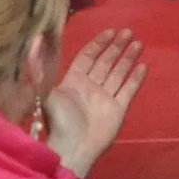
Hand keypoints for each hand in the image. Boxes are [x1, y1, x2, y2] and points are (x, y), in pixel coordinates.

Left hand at [43, 28, 145, 176]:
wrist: (72, 148)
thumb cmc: (58, 120)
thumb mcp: (44, 92)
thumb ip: (39, 67)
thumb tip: (34, 40)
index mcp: (73, 82)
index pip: (88, 57)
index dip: (98, 43)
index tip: (110, 31)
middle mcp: (90, 87)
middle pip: (106, 62)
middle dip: (116, 47)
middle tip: (128, 32)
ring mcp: (105, 98)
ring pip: (119, 73)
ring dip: (128, 58)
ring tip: (138, 43)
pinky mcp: (118, 109)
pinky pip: (129, 89)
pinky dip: (136, 78)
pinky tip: (143, 66)